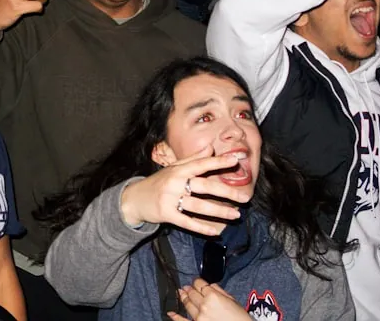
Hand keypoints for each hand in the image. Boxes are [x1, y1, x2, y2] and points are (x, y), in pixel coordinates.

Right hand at [119, 145, 249, 235]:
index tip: (235, 160)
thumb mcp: (174, 168)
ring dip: (219, 211)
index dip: (218, 162)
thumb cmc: (158, 182)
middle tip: (245, 197)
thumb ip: (194, 159)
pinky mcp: (166, 214)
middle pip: (204, 186)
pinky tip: (215, 232)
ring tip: (236, 214)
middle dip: (227, 192)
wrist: (134, 199)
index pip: (201, 164)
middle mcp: (175, 182)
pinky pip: (187, 222)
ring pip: (199, 206)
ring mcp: (170, 199)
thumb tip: (211, 147)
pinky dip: (201, 227)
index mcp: (178, 170)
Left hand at [168, 279, 252, 320]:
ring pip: (187, 304)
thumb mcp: (233, 301)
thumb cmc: (241, 318)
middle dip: (189, 288)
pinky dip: (176, 317)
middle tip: (186, 287)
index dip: (197, 281)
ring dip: (183, 297)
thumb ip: (220, 291)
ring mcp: (199, 317)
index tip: (196, 281)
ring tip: (181, 293)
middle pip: (192, 293)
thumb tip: (210, 285)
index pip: (199, 284)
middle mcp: (204, 305)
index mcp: (213, 296)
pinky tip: (171, 313)